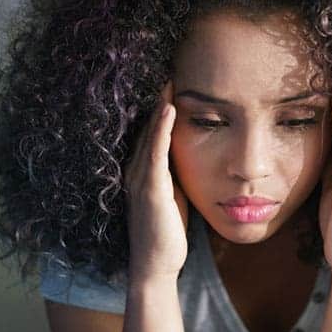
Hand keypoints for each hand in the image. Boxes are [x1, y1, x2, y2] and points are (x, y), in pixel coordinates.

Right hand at [123, 79, 189, 281]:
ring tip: (168, 78)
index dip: (159, 106)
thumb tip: (195, 154)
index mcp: (144, 171)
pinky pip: (154, 155)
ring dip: (159, 106)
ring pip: (149, 135)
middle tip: (168, 65)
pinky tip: (168, 111)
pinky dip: (160, 131)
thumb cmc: (167, 231)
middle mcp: (136, 171)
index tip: (171, 80)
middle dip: (156, 98)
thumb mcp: (175, 194)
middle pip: (146, 126)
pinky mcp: (150, 191)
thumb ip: (177, 173)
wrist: (156, 266)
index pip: (151, 131)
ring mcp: (140, 180)